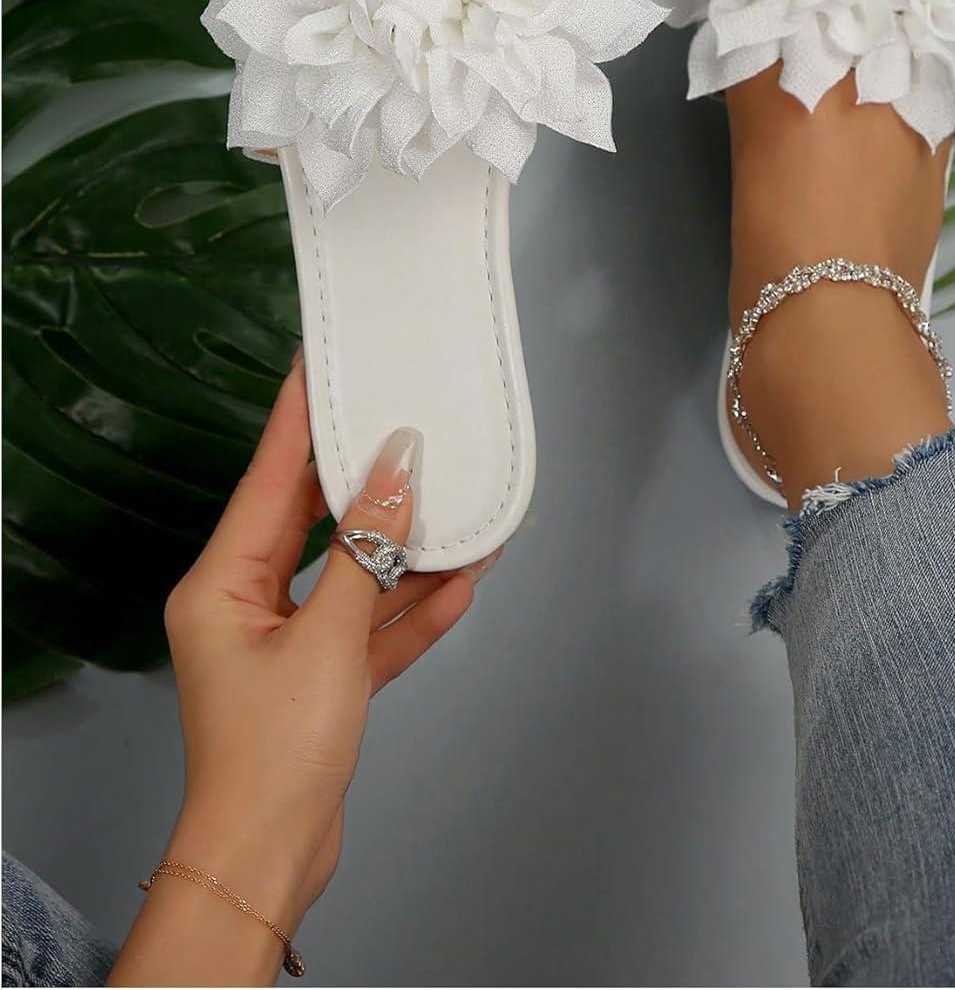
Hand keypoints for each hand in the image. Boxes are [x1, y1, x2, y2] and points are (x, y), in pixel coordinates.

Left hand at [161, 353, 491, 923]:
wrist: (269, 859)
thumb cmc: (275, 753)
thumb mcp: (328, 641)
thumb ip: (367, 553)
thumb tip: (397, 473)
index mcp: (224, 582)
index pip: (270, 478)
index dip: (298, 418)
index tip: (320, 362)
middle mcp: (248, 602)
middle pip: (314, 518)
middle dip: (367, 479)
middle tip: (407, 419)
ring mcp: (287, 640)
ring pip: (354, 573)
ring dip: (407, 549)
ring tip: (462, 504)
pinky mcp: (322, 678)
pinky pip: (373, 624)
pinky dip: (413, 607)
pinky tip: (463, 580)